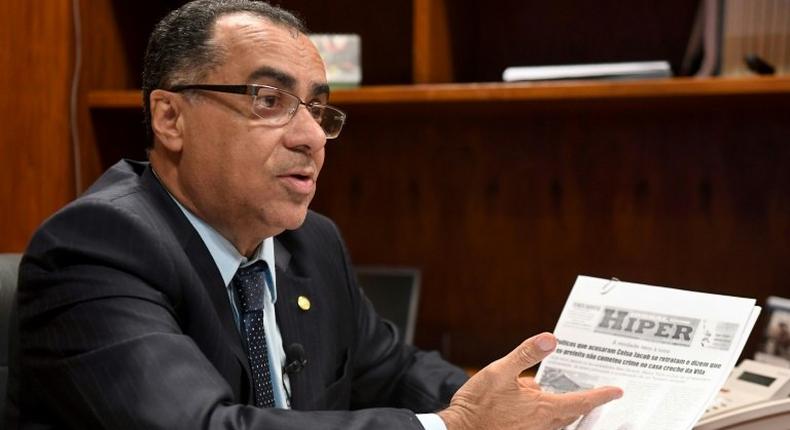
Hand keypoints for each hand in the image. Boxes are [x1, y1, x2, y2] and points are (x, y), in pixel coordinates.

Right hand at [438, 332, 622, 429]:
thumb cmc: (478, 404)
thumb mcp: (499, 371)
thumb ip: (526, 354)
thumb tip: (550, 339)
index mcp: (542, 408)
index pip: (581, 401)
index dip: (601, 395)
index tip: (616, 391)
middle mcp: (543, 425)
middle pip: (572, 413)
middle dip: (583, 401)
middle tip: (593, 389)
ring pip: (557, 420)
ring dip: (562, 408)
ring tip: (558, 392)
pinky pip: (543, 425)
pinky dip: (545, 414)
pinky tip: (529, 403)